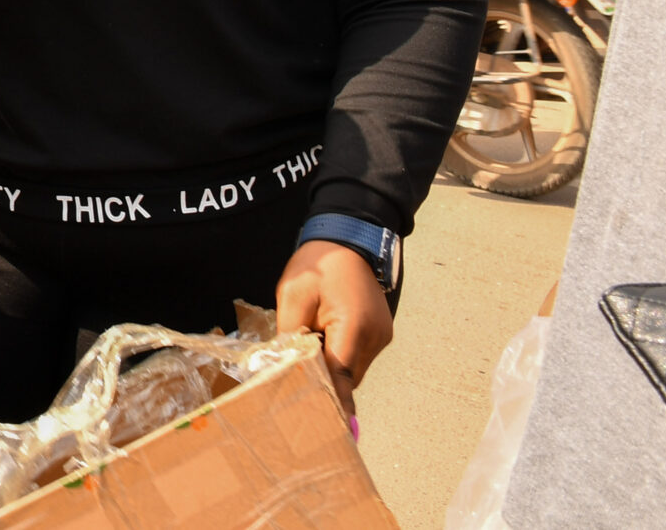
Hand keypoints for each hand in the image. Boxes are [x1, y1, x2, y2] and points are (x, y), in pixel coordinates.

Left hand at [275, 241, 393, 416]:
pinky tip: (323, 340)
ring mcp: (382, 335)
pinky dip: (341, 355)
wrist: (348, 235)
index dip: (332, 403)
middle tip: (294, 381)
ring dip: (332, 367)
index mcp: (354, 327)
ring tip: (307, 351)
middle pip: (346, 377)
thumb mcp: (293, 296)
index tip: (332, 430)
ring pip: (353, 369)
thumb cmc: (318, 263)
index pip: (340, 377)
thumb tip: (283, 368)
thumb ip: (290, 335)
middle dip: (323, 381)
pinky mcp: (381, 331)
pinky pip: (358, 355)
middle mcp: (375, 337)